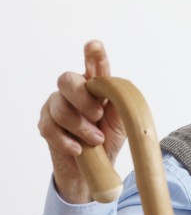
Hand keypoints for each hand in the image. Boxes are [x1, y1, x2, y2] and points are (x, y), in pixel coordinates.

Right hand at [38, 40, 125, 202]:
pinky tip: (79, 149)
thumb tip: (117, 92)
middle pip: (66, 80)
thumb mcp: (122, 123)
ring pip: (60, 107)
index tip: (94, 46)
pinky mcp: (46, 124)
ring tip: (96, 140)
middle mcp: (73, 91)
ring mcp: (56, 106)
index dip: (94, 55)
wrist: (94, 168)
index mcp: (95, 87)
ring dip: (81, 127)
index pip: (94, 66)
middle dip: (83, 99)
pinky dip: (68, 141)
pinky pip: (50, 127)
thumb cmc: (109, 139)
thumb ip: (120, 105)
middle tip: (98, 115)